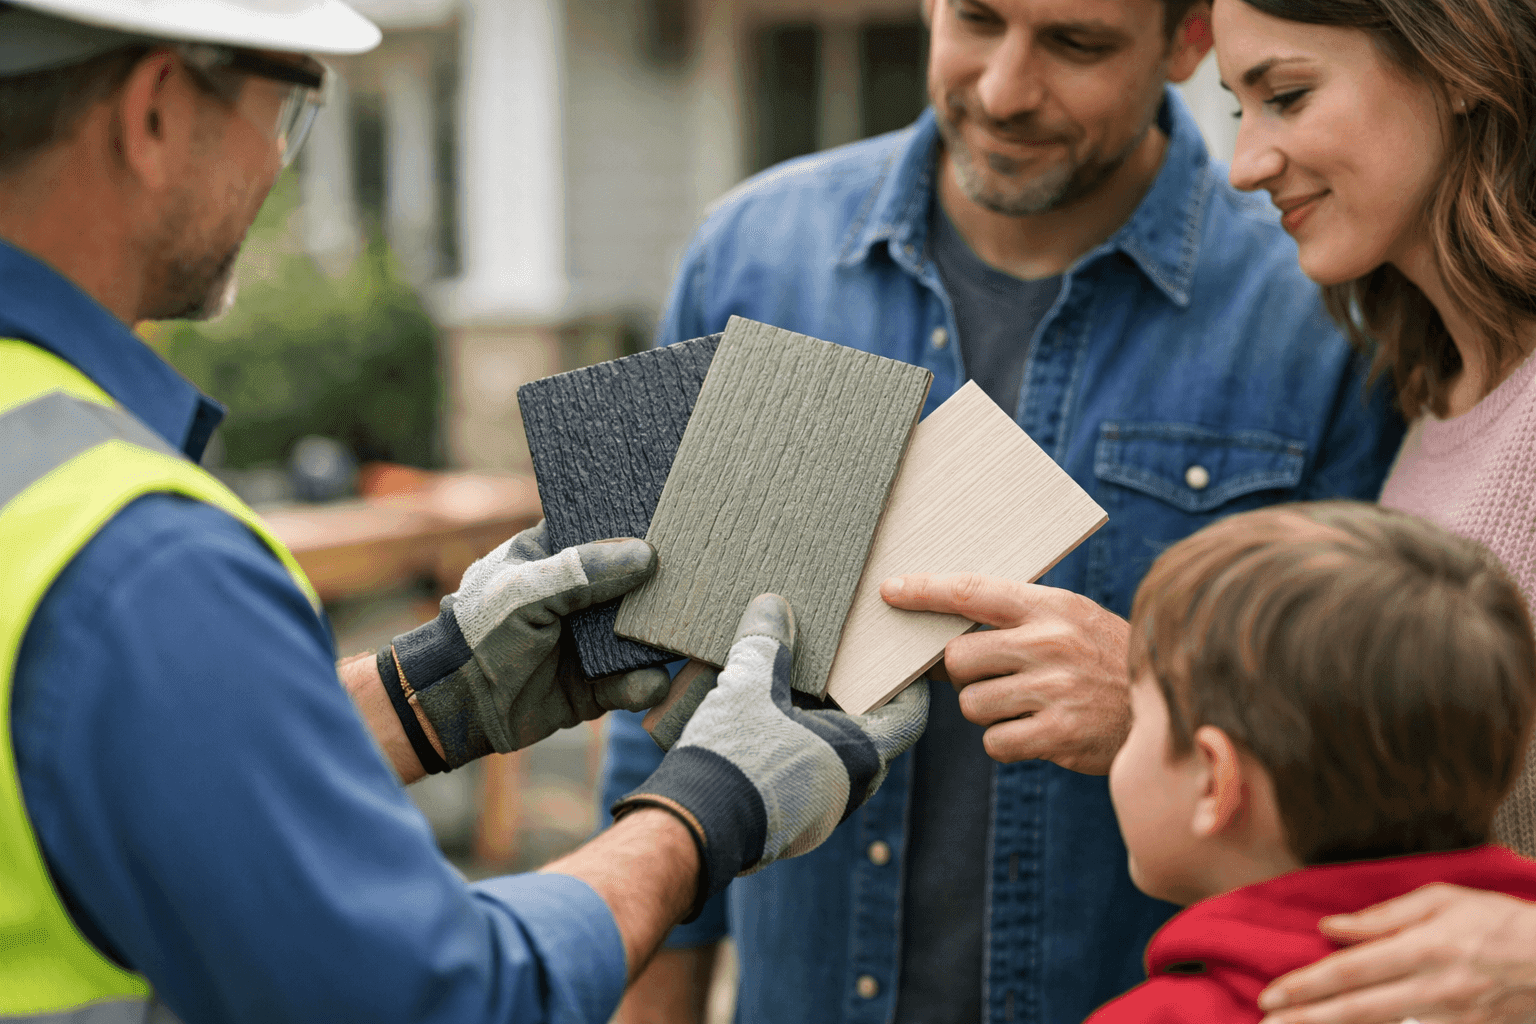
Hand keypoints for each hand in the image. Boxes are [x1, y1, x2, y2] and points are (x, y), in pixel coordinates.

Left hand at [381, 521, 670, 768]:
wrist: (456, 706)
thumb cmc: (479, 633)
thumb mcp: (525, 592)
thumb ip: (581, 572)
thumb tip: (647, 556)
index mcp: (558, 555)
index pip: (609, 531)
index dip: (643, 526)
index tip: (681, 520)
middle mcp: (583, 595)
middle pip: (640, 584)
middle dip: (668, 587)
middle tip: (703, 583)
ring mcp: (593, 640)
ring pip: (645, 634)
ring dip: (664, 639)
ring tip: (689, 637)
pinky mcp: (599, 685)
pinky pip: (635, 683)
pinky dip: (646, 684)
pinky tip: (649, 682)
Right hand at [612, 593, 928, 918]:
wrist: (694, 828)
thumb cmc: (735, 758)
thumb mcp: (749, 686)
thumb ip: (767, 644)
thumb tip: (772, 605)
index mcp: (859, 755)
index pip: (910, 717)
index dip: (908, 686)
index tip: (896, 662)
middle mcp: (851, 789)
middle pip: (871, 734)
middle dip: (854, 699)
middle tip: (838, 664)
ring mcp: (822, 813)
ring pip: (836, 758)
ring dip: (821, 724)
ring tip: (795, 688)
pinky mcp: (791, 824)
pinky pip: (808, 777)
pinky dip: (797, 748)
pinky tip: (766, 726)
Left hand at [880, 573, 1129, 773]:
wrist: (1170, 713)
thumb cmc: (1105, 662)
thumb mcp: (1072, 622)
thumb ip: (1016, 619)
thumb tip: (941, 637)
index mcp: (1051, 607)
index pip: (971, 590)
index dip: (924, 590)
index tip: (890, 590)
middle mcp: (1051, 643)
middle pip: (958, 658)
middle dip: (966, 674)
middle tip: (997, 677)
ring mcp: (1055, 689)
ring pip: (972, 704)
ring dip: (988, 711)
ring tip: (1028, 705)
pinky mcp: (1059, 735)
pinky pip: (994, 742)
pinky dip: (1006, 742)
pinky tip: (1038, 731)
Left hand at [1257, 884, 1535, 1023]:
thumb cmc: (1501, 922)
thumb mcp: (1443, 900)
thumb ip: (1383, 917)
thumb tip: (1332, 928)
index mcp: (1422, 949)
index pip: (1349, 971)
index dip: (1306, 985)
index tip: (1270, 994)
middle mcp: (1433, 990)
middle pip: (1357, 1011)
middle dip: (1308, 1020)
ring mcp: (1451, 1019)